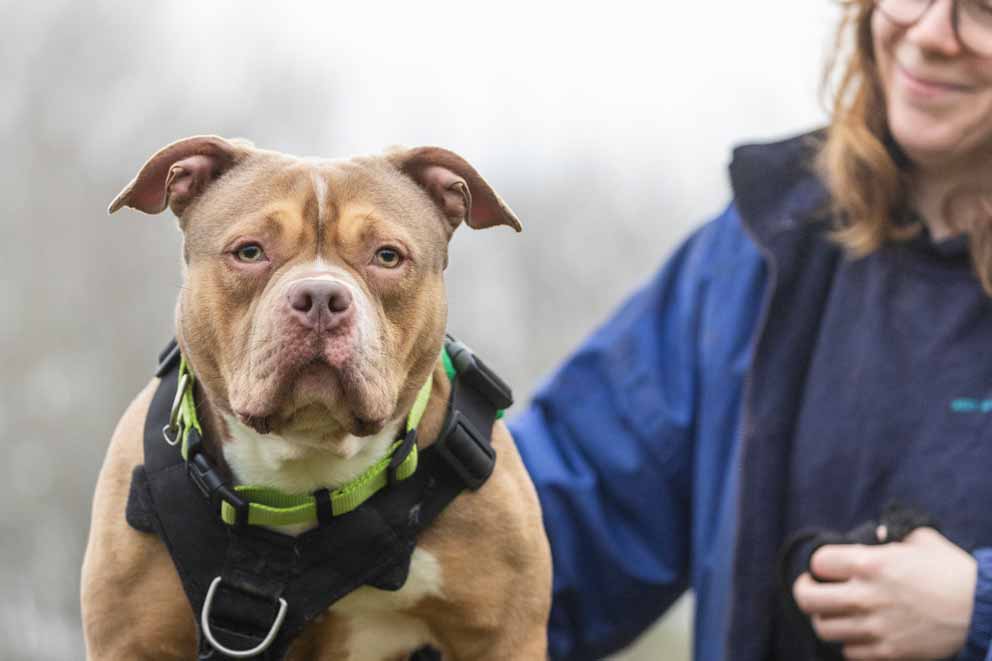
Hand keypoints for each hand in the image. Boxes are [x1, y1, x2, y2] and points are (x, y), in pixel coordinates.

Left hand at [792, 527, 977, 659]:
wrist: (983, 609)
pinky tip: (857, 633)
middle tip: (812, 589)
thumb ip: (892, 534)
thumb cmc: (952, 571)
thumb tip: (877, 536)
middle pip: (807, 599)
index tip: (825, 567)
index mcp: (870, 564)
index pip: (818, 562)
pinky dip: (848, 643)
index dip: (819, 563)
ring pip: (823, 628)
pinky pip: (848, 652)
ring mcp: (875, 626)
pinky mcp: (888, 652)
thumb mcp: (920, 539)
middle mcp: (866, 596)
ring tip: (835, 613)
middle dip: (805, 592)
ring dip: (826, 619)